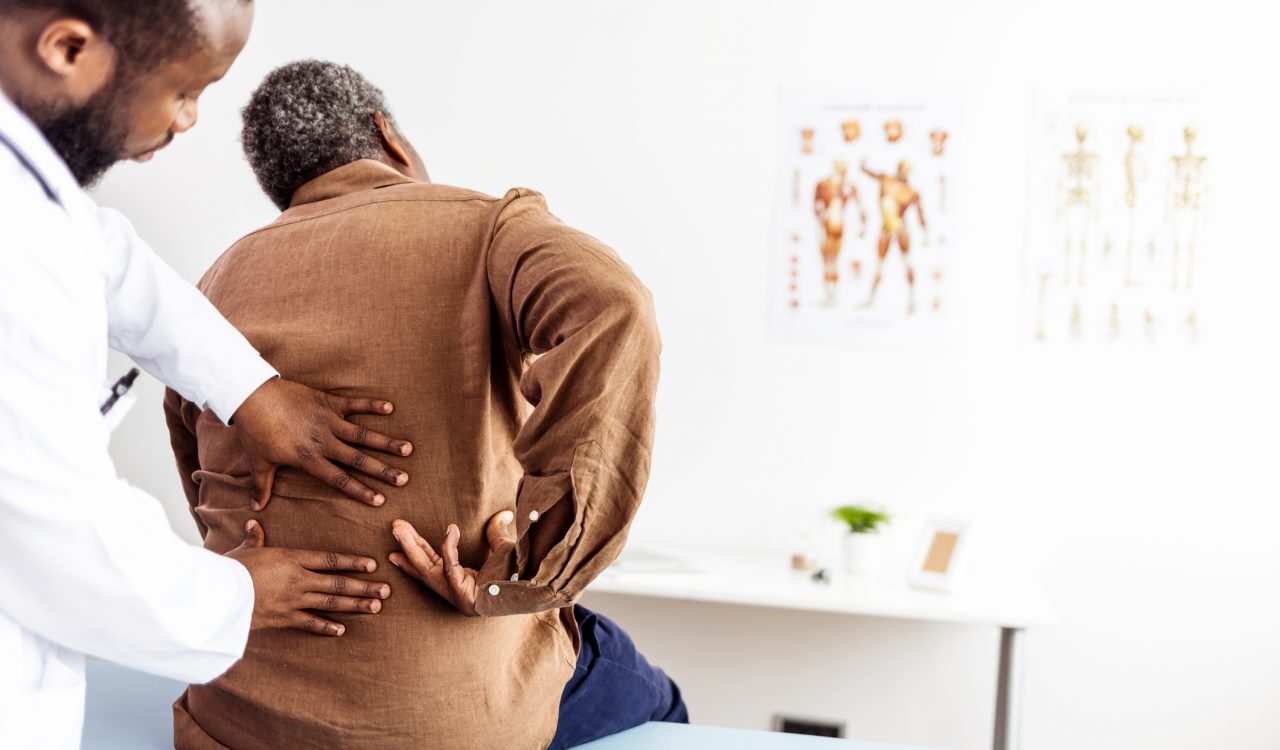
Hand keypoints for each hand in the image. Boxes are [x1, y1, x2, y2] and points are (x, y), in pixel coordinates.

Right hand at [226, 519, 390, 635]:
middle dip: (364, 587)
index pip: (328, 559)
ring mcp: (293, 601)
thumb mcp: (244, 550)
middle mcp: (298, 580)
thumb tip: (253, 522)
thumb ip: (255, 538)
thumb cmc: (229, 569)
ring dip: (355, 605)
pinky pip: (310, 624)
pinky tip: (342, 629)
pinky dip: (326, 627)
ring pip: (331, 603)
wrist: (216, 597)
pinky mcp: (283, 619)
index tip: (371, 564)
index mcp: (291, 559)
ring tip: (376, 607)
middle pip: (338, 583)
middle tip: (386, 590)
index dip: (351, 562)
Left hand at [231, 377, 413, 509]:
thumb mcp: (258, 461)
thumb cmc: (255, 431)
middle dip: (383, 470)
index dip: (360, 491)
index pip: (339, 479)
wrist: (251, 396)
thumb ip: (262, 486)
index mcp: (308, 458)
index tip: (380, 499)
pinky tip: (390, 409)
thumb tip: (256, 508)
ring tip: (407, 449)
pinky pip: (354, 404)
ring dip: (386, 442)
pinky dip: (372, 405)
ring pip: (362, 434)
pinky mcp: (327, 401)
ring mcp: (328, 420)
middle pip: (358, 459)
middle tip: (404, 479)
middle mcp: (323, 441)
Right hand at [388, 511, 515, 615]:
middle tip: (394, 528)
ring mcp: (460, 596)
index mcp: (464, 586)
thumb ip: (497, 533)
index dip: (413, 561)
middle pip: (426, 569)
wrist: (538, 588)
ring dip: (413, 547)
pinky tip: (450, 530)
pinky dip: (449, 548)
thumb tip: (502, 513)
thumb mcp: (504, 550)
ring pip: (429, 569)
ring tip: (400, 528)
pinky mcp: (464, 595)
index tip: (393, 553)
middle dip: (408, 548)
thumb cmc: (523, 575)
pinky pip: (450, 567)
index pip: (434, 571)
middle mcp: (458, 593)